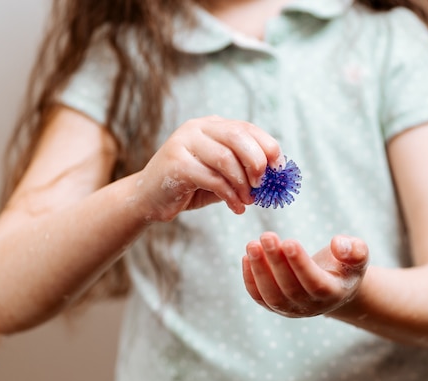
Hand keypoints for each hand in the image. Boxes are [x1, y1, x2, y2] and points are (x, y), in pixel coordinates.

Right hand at [136, 116, 282, 220]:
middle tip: (263, 185)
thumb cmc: (190, 186)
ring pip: (225, 159)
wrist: (148, 198)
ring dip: (243, 184)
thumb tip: (275, 175)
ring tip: (248, 200)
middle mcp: (197, 128)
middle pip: (237, 137)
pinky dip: (230, 196)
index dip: (267, 147)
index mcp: (211, 125)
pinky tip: (236, 208)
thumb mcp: (221, 174)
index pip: (246, 128)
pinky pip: (212, 179)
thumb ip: (243, 169)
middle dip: (256, 162)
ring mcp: (183, 143)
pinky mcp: (176, 164)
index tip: (278, 169)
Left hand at [242, 232, 368, 317]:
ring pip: (271, 296)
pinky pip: (260, 297)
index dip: (301, 264)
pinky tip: (247, 256)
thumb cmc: (344, 264)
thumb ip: (355, 250)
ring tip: (252, 244)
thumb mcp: (358, 254)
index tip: (289, 242)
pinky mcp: (276, 306)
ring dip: (259, 270)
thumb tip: (338, 244)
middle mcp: (311, 306)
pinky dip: (250, 280)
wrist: (333, 285)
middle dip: (276, 262)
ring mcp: (291, 309)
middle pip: (290, 288)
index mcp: (333, 293)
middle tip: (267, 236)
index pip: (314, 282)